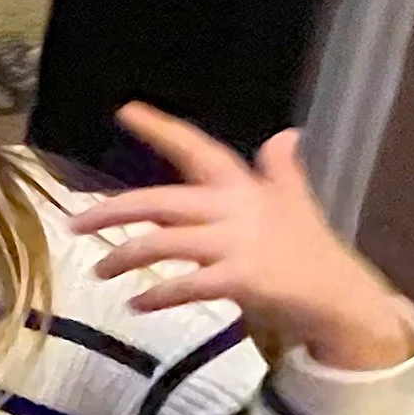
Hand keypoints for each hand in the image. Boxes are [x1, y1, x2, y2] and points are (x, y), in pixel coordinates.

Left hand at [75, 104, 413, 369]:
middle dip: (112, 210)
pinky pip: (185, 285)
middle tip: (75, 223)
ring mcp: (235, 245)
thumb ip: (282, 170)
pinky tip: (136, 304)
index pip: (197, 149)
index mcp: (243, 187)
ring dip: (123, 258)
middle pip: (159, 201)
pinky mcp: (239, 280)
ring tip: (99, 270)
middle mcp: (234, 210)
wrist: (338, 298)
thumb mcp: (295, 203)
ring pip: (162, 243)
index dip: (161, 129)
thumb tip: (286, 134)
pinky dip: (157, 296)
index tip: (126, 110)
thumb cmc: (309, 249)